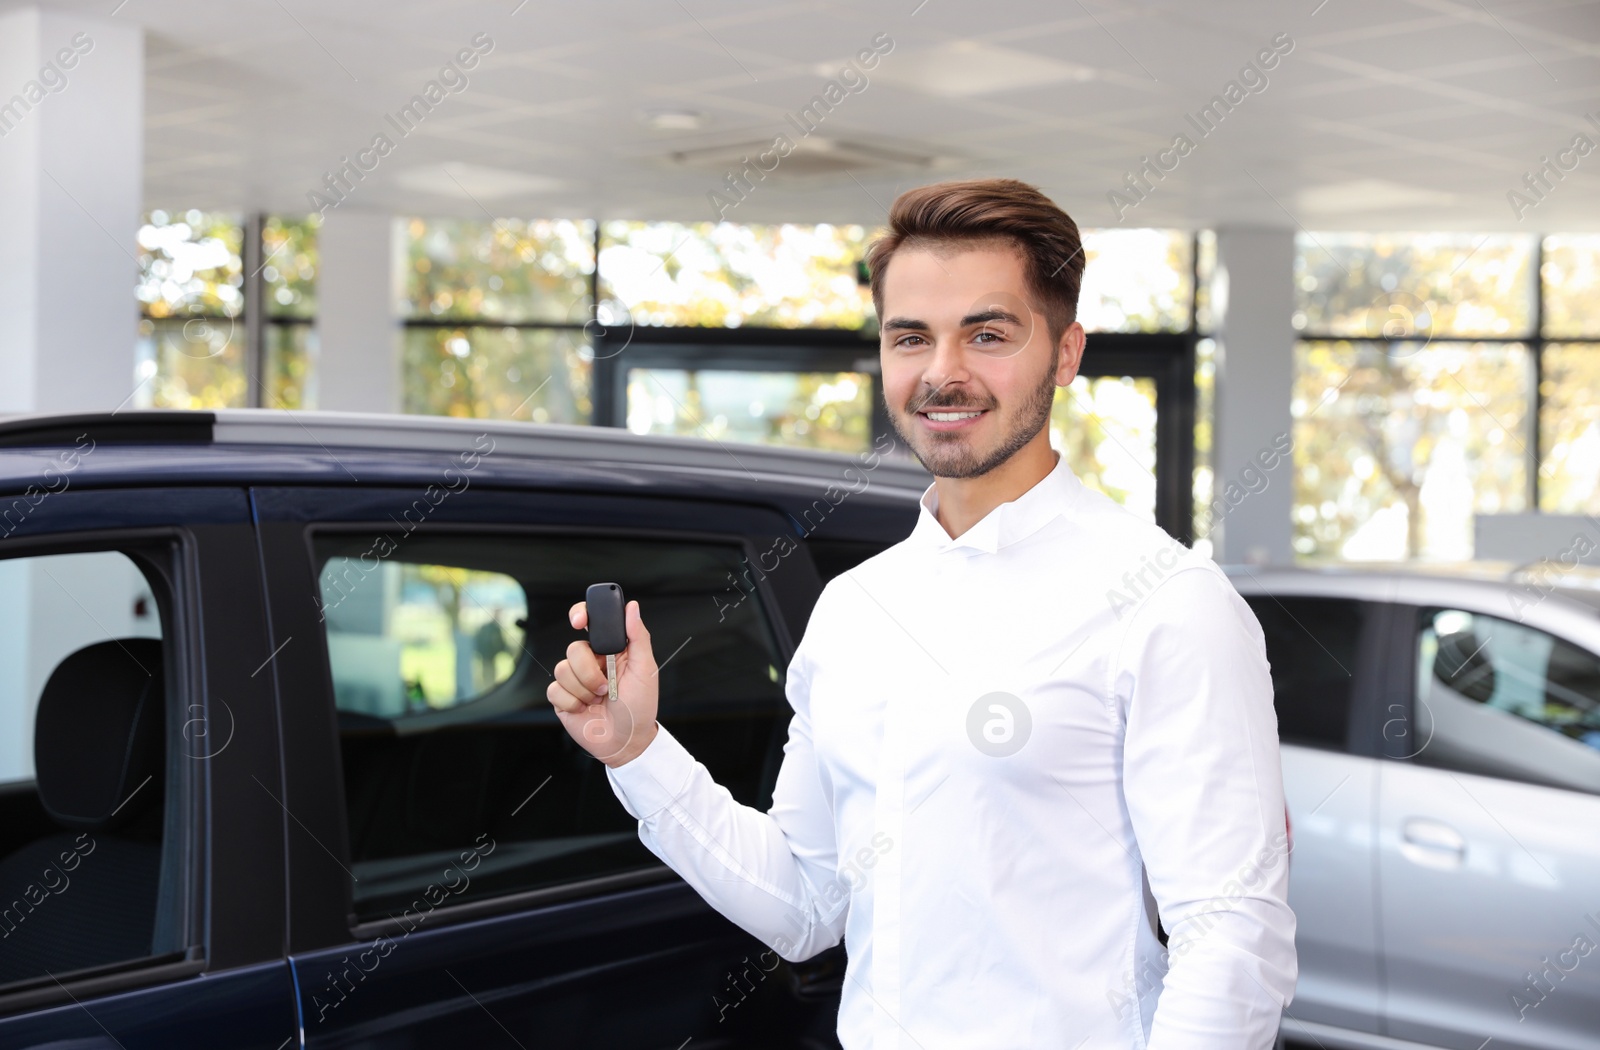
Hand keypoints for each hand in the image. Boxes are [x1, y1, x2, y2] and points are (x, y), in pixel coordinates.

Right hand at [547, 599, 659, 766]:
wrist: (627, 742)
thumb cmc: (640, 706)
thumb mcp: (646, 670)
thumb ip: (638, 636)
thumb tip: (632, 607)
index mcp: (610, 649)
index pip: (590, 621)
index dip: (580, 614)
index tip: (579, 621)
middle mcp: (590, 660)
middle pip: (574, 648)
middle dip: (590, 671)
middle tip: (607, 686)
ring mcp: (574, 679)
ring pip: (562, 669)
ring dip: (584, 689)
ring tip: (599, 700)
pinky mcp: (561, 698)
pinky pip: (555, 690)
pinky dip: (572, 702)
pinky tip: (585, 709)